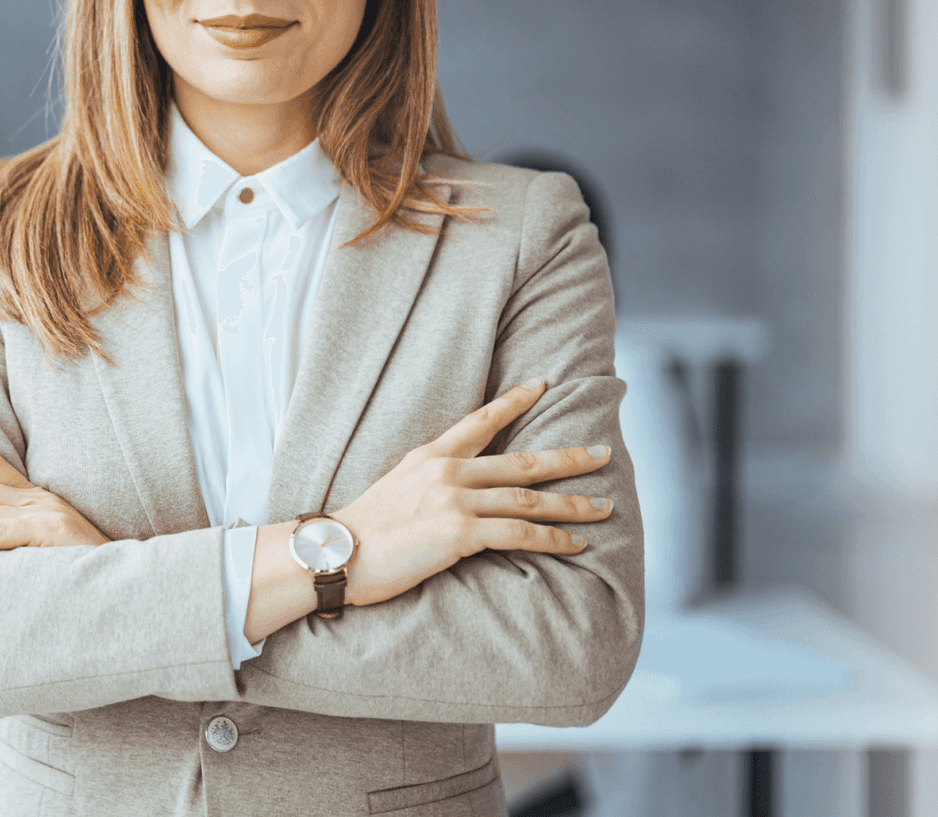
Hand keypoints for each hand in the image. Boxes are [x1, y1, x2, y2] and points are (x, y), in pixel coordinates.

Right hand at [326, 380, 614, 605]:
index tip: (542, 384)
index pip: (480, 421)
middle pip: (523, 461)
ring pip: (529, 499)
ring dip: (572, 504)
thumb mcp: (393, 490)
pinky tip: (575, 543)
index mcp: (429, 457)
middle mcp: (447, 472)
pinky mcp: (459, 532)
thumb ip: (427, 483)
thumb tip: (451, 492)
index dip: (514, 401)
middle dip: (569, 458)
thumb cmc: (358, 532)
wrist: (334, 553)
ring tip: (603, 506)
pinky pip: (520, 534)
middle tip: (603, 452)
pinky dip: (553, 538)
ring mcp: (455, 500)